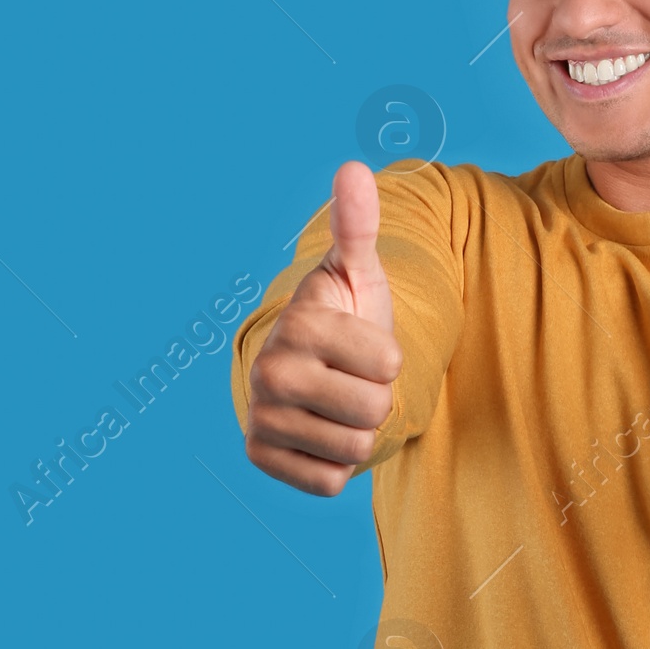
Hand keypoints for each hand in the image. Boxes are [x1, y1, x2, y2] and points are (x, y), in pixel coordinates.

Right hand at [245, 162, 401, 494]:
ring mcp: (260, 416)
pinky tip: (319, 433)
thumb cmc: (343, 319)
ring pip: (355, 448)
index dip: (390, 359)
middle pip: (373, 410)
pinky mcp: (259, 456)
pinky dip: (335, 464)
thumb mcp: (357, 273)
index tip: (364, 347)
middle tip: (353, 380)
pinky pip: (329, 481)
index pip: (390, 364)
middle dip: (377, 399)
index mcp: (300, 323)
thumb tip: (354, 167)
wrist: (305, 370)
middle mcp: (270, 370)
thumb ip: (358, 225)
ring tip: (338, 405)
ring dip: (358, 432)